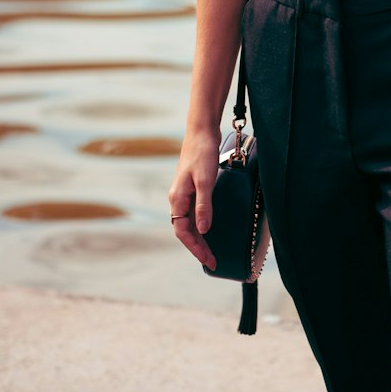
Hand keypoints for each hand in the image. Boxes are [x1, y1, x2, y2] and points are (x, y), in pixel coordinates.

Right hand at [168, 131, 219, 268]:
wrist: (202, 131)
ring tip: (210, 250)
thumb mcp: (205, 181)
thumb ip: (203, 206)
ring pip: (189, 222)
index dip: (195, 248)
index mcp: (177, 199)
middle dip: (198, 247)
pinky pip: (194, 212)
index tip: (209, 260)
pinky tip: (208, 228)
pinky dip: (200, 224)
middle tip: (213, 260)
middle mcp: (178, 198)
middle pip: (185, 230)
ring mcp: (184, 193)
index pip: (183, 232)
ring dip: (199, 237)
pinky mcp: (192, 187)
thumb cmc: (202, 153)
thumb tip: (203, 230)